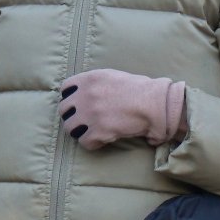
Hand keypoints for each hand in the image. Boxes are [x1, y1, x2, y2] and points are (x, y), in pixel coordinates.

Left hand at [58, 70, 187, 149]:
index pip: (65, 89)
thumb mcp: (113, 76)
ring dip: (80, 131)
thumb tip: (84, 92)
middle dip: (73, 116)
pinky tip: (103, 140)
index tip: (77, 104)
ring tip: (93, 132)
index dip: (70, 98)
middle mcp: (85, 96)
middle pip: (64, 110)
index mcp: (89, 79)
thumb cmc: (140, 89)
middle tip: (84, 121)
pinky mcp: (98, 132)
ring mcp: (90, 114)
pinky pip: (84, 142)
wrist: (155, 104)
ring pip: (70, 129)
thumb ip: (95, 83)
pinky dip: (93, 143)